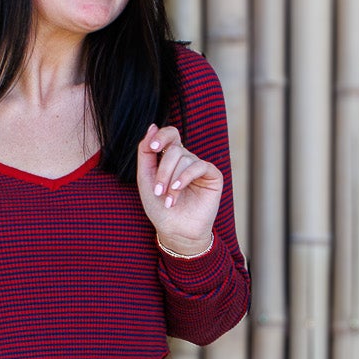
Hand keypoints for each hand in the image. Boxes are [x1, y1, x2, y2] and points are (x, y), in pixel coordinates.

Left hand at [137, 122, 219, 256]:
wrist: (175, 231)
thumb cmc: (159, 208)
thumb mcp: (145, 179)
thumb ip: (145, 153)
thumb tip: (153, 126)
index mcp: (170, 159)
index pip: (170, 135)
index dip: (162, 136)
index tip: (153, 147)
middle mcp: (186, 160)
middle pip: (174, 149)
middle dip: (163, 171)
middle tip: (158, 191)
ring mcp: (199, 167)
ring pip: (185, 159)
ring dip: (172, 180)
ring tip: (168, 200)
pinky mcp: (212, 176)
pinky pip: (199, 165)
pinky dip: (186, 177)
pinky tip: (178, 190)